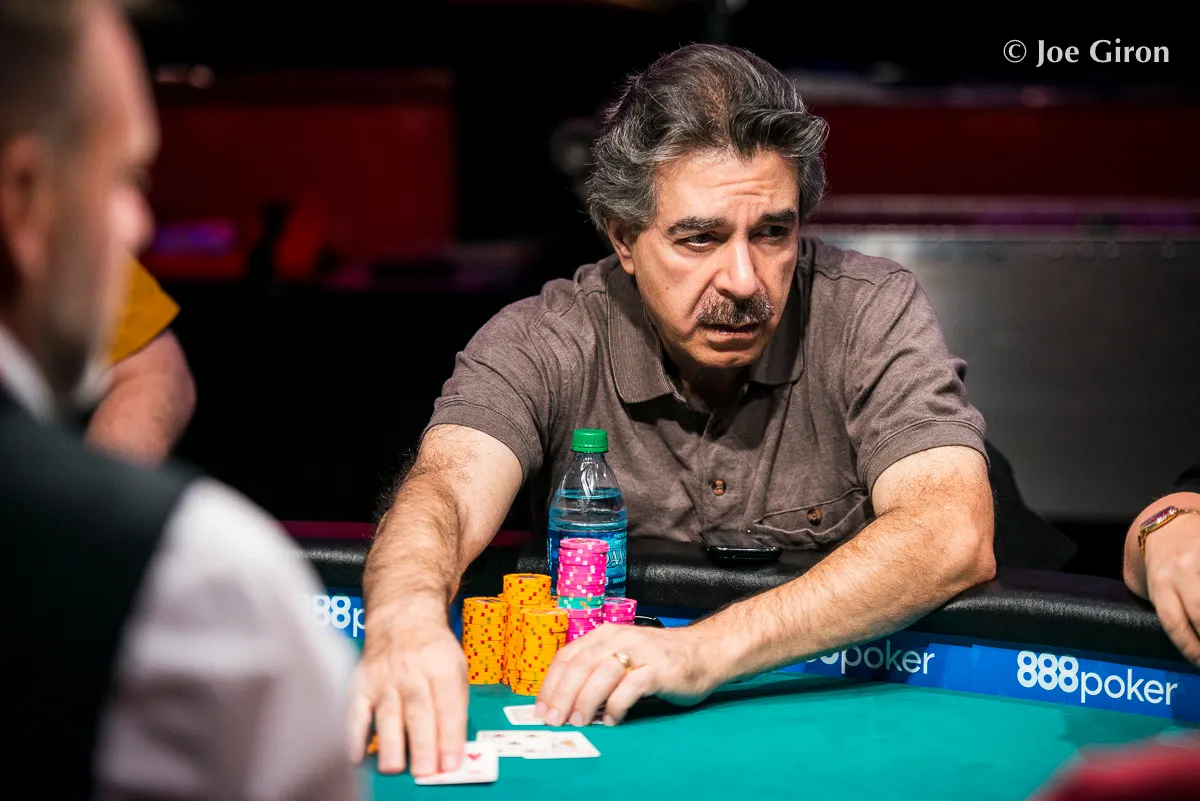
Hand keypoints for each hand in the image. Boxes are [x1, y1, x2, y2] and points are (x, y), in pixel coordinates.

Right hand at [348, 614, 468, 775]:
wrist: (402, 618)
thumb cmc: (432, 649)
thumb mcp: (457, 666)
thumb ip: (456, 705)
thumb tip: (454, 748)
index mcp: (441, 665)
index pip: (448, 704)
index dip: (450, 736)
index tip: (451, 763)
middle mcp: (411, 669)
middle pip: (418, 710)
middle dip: (422, 744)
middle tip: (425, 771)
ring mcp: (383, 677)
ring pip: (387, 714)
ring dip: (391, 743)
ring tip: (394, 768)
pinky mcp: (360, 684)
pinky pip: (355, 712)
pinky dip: (354, 735)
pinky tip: (357, 755)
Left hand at [534, 624, 719, 726]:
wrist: (705, 650)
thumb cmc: (659, 659)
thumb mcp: (623, 657)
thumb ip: (598, 673)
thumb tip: (567, 704)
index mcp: (605, 635)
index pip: (567, 657)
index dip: (550, 684)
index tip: (541, 709)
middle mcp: (619, 639)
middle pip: (580, 665)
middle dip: (562, 695)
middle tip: (553, 720)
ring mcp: (640, 651)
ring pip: (601, 673)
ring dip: (586, 700)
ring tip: (579, 722)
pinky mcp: (659, 668)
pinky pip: (631, 686)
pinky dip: (617, 705)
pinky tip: (613, 720)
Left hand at [1144, 516, 1199, 664]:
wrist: (1168, 525)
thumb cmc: (1162, 564)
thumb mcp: (1154, 586)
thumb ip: (1167, 609)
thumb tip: (1191, 645)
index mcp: (1160, 584)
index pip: (1174, 622)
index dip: (1190, 647)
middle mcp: (1180, 571)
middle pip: (1199, 613)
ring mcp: (1199, 558)